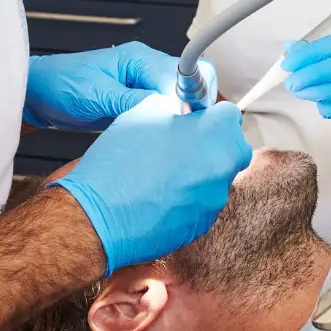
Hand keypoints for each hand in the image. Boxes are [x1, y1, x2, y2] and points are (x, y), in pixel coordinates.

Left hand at [24, 43, 216, 131]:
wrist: (37, 95)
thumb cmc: (60, 86)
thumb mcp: (97, 96)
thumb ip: (134, 102)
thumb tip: (166, 110)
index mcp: (138, 58)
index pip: (182, 75)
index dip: (188, 98)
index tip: (186, 120)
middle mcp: (144, 68)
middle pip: (186, 86)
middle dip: (189, 108)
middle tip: (183, 131)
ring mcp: (141, 85)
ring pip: (176, 100)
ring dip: (176, 118)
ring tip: (171, 137)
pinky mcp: (135, 102)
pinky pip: (160, 111)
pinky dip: (164, 124)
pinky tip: (160, 137)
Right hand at [53, 95, 252, 273]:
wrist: (101, 214)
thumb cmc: (121, 160)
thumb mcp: (145, 111)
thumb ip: (174, 106)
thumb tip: (182, 112)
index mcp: (217, 132)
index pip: (229, 114)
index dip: (209, 116)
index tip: (192, 121)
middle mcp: (226, 166)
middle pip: (229, 148)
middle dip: (210, 145)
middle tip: (179, 146)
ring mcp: (216, 198)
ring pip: (215, 177)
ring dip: (198, 173)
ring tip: (162, 174)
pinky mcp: (204, 224)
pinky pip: (201, 202)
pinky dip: (187, 197)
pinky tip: (159, 196)